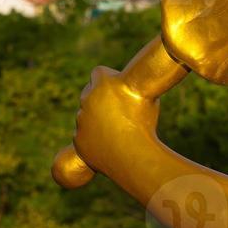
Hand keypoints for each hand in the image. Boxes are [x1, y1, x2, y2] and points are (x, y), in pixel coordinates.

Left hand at [72, 65, 162, 180]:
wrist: (134, 154)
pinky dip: (92, 139)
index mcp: (103, 82)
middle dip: (98, 99)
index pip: (98, 72)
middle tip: (115, 109)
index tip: (115, 87)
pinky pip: (83, 136)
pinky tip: (109, 143)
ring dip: (95, 120)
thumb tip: (137, 90)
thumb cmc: (145, 124)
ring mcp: (80, 119)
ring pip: (84, 116)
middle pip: (88, 93)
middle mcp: (87, 97)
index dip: (108, 79)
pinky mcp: (78, 140)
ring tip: (115, 130)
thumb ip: (133, 92)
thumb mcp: (148, 98)